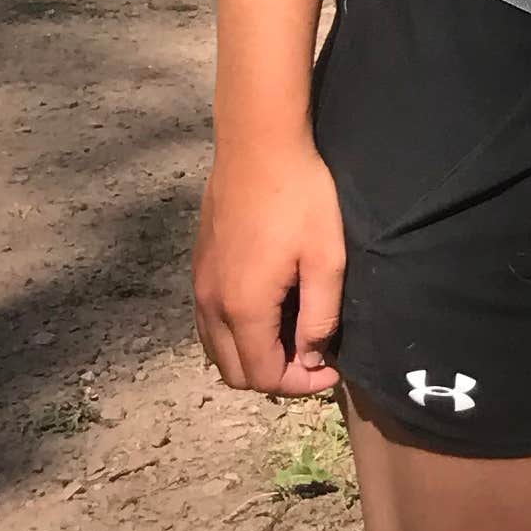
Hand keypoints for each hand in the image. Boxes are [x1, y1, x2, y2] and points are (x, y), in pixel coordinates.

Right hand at [192, 133, 347, 395]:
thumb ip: (319, 316)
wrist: (258, 145)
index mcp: (243, 308)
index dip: (300, 385)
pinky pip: (210, 325)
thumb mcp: (326, 258)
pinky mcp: (199, 268)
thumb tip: (309, 357)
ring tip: (293, 339)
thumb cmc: (300, 198)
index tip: (331, 369)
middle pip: (234, 373)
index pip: (263, 376)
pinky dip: (236, 336)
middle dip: (275, 378)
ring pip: (217, 351)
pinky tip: (268, 314)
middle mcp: (211, 305)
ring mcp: (199, 286)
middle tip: (313, 360)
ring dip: (252, 358)